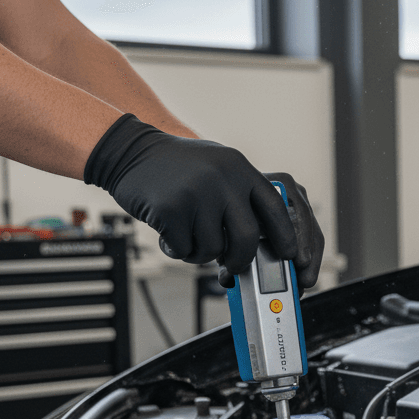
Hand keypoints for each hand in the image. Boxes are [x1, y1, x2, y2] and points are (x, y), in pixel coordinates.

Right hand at [84, 114, 324, 286]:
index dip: (285, 236)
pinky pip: (185, 249)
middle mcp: (222, 178)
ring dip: (199, 252)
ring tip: (187, 233)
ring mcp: (196, 193)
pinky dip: (177, 249)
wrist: (130, 151)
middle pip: (246, 238)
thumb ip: (241, 197)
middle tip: (232, 267)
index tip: (289, 255)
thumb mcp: (218, 167)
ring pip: (213, 248)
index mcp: (239, 168)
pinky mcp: (171, 209)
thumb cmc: (178, 168)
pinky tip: (168, 231)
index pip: (275, 208)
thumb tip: (265, 243)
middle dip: (240, 260)